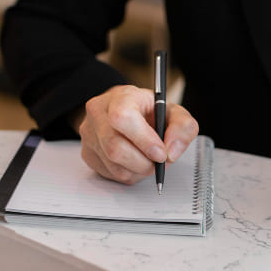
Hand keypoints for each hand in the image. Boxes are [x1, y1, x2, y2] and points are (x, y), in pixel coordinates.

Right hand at [75, 85, 198, 183]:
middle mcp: (99, 112)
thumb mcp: (173, 112)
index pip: (122, 118)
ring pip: (113, 164)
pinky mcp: (88, 153)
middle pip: (115, 147)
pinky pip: (110, 173)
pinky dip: (129, 174)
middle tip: (158, 161)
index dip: (144, 140)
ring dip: (138, 170)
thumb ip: (182, 127)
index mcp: (121, 96)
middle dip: (144, 162)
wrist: (128, 114)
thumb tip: (172, 151)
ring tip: (149, 160)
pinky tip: (136, 162)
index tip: (161, 153)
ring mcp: (89, 134)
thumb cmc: (149, 112)